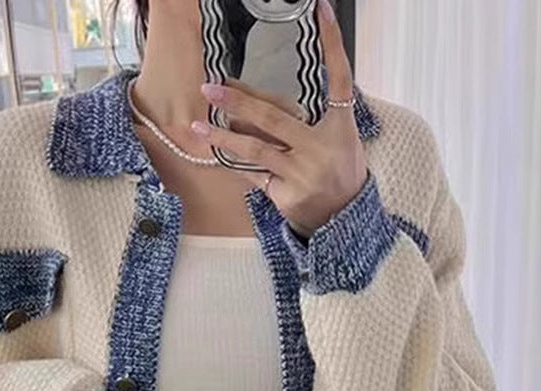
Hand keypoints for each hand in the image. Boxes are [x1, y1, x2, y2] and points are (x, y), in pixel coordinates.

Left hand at [190, 0, 368, 239]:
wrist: (343, 220)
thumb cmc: (339, 171)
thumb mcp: (340, 139)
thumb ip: (314, 117)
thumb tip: (267, 96)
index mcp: (340, 127)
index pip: (339, 78)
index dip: (332, 44)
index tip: (322, 10)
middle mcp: (320, 148)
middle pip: (274, 117)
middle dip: (239, 101)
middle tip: (211, 86)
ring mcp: (302, 174)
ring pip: (255, 150)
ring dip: (223, 137)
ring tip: (198, 126)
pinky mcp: (286, 195)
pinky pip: (254, 175)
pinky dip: (236, 164)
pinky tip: (217, 153)